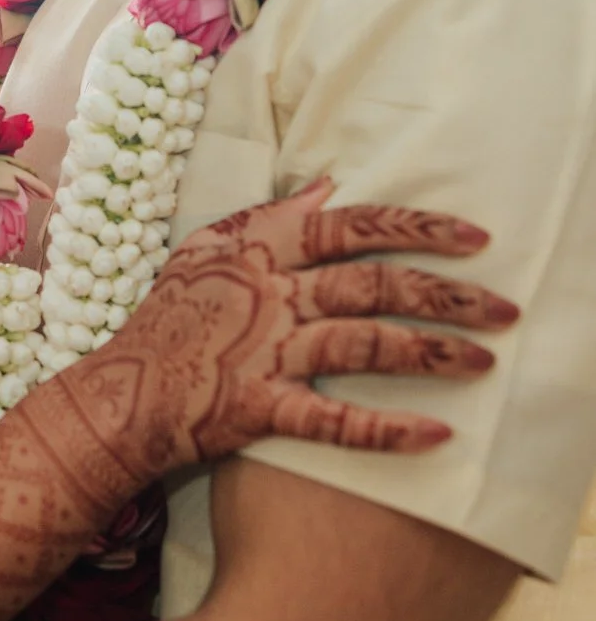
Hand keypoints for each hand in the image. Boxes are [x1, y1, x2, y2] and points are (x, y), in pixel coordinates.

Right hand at [64, 179, 515, 483]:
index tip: (475, 237)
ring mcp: (263, 352)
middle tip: (503, 307)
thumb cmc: (166, 321)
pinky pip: (331, 420)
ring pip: (360, 344)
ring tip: (483, 362)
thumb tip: (329, 186)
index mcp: (258, 251)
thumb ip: (271, 219)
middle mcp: (268, 296)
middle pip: (369, 284)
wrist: (118, 394)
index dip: (415, 229)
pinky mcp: (257, 408)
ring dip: (427, 352)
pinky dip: (384, 428)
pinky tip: (434, 434)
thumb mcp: (207, 249)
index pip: (349, 227)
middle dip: (443, 293)